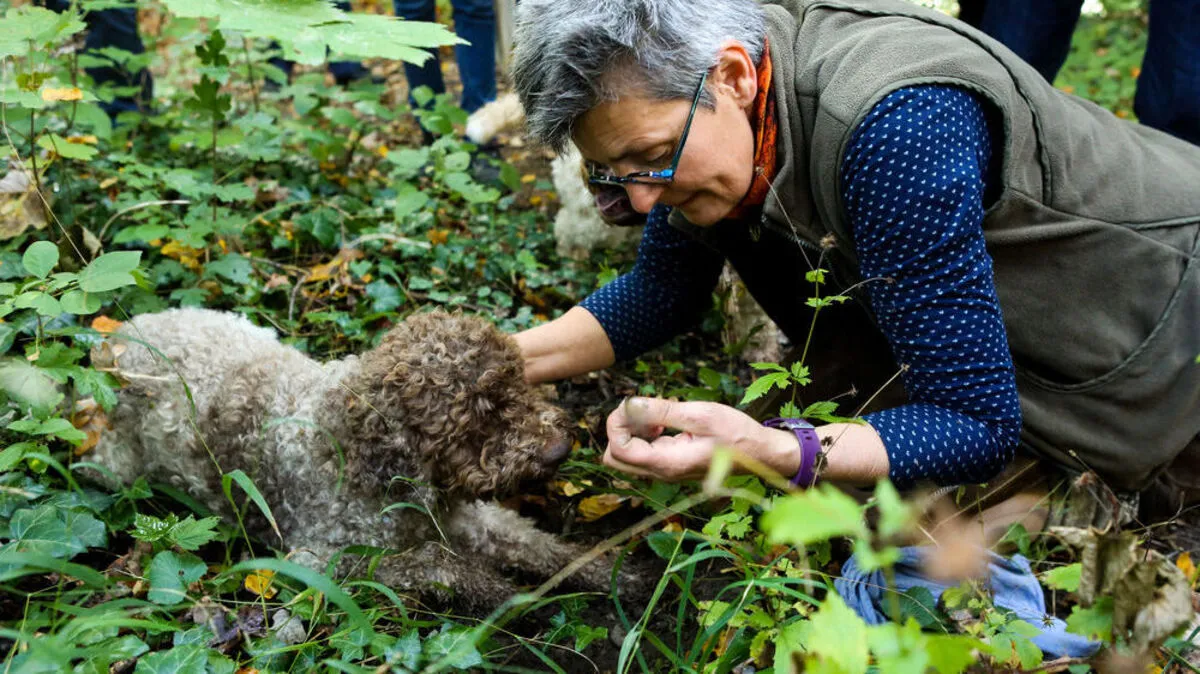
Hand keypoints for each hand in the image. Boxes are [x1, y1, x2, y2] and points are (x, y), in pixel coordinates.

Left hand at [603, 397, 801, 481]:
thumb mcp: (700, 415)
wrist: (760, 454)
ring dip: (632, 433)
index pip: (618, 449)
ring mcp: (666, 472)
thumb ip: (661, 412)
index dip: (617, 423)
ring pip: (627, 457)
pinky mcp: (671, 466)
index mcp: (667, 463)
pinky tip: (664, 425)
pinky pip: (643, 454)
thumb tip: (629, 405)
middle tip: (642, 411)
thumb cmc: (736, 434)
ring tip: (657, 417)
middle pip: (614, 458)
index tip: (634, 405)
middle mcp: (662, 473)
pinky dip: (644, 437)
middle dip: (620, 430)